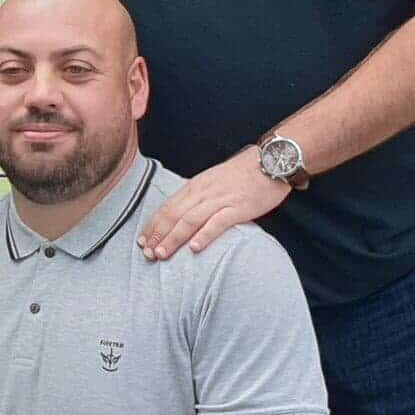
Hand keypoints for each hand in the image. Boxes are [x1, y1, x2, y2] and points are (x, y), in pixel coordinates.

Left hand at [137, 149, 289, 260]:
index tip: (141, 241)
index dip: (153, 225)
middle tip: (146, 253)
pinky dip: (204, 235)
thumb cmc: (244, 173)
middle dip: (157, 235)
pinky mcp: (239, 207)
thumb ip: (198, 194)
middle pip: (173, 215)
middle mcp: (203, 192)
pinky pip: (218, 222)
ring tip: (161, 254)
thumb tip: (182, 210)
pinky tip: (194, 249)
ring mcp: (220, 199)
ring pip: (190, 220)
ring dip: (173, 238)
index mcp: (196, 186)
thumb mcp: (213, 180)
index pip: (167, 207)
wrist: (272, 160)